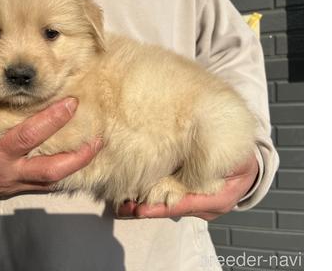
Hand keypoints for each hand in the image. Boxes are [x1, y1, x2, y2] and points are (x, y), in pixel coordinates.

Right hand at [0, 93, 101, 201]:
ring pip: (54, 180)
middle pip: (49, 165)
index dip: (50, 120)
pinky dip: (68, 173)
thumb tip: (5, 84)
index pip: (27, 136)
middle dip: (75, 150)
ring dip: (78, 163)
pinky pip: (50, 186)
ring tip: (97, 144)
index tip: (70, 103)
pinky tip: (82, 159)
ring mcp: (18, 184)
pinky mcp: (23, 190)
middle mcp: (10, 172)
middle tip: (95, 128)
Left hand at [117, 153, 258, 219]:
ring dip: (144, 204)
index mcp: (218, 199)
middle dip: (147, 210)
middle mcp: (205, 207)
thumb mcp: (233, 156)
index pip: (185, 205)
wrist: (245, 160)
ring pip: (167, 206)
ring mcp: (197, 204)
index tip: (141, 209)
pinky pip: (168, 198)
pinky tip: (131, 195)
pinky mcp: (188, 197)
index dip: (162, 207)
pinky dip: (150, 196)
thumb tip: (192, 166)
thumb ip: (213, 161)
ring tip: (121, 204)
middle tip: (123, 209)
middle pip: (172, 209)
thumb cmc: (239, 156)